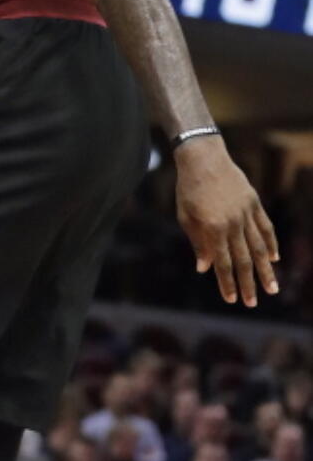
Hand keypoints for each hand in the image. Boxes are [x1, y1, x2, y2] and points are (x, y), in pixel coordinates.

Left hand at [175, 137, 278, 305]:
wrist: (203, 157)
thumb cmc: (188, 188)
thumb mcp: (185, 217)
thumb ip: (197, 243)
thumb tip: (204, 268)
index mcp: (213, 228)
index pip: (222, 263)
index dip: (227, 283)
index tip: (232, 299)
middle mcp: (233, 223)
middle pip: (243, 260)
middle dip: (248, 284)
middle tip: (252, 303)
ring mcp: (246, 213)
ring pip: (259, 247)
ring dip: (266, 270)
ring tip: (272, 289)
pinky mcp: (254, 203)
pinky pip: (265, 227)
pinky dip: (271, 243)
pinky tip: (275, 258)